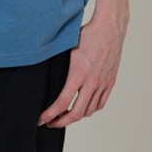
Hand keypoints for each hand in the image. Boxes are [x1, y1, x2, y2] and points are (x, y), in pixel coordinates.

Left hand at [37, 12, 127, 127]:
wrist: (110, 28)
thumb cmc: (87, 34)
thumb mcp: (67, 48)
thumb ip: (58, 65)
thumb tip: (43, 74)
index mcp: (78, 74)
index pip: (62, 103)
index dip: (49, 115)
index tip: (41, 119)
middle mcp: (91, 82)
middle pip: (76, 113)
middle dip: (61, 122)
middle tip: (51, 123)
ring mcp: (102, 83)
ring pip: (89, 111)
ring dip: (76, 116)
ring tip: (65, 115)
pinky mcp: (110, 82)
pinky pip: (100, 103)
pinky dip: (90, 110)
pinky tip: (83, 107)